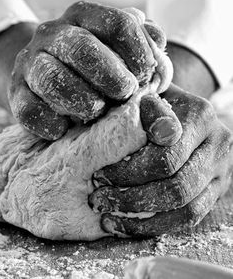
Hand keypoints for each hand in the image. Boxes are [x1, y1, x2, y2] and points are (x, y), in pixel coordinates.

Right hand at [8, 1, 170, 139]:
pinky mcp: (17, 93)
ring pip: (52, 78)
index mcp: (84, 17)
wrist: (45, 73)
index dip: (139, 52)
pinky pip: (30, 110)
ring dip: (82, 101)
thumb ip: (143, 43)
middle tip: (125, 94)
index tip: (146, 76)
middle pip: (82, 48)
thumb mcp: (120, 48)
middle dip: (111, 76)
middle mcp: (53, 34)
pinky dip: (52, 124)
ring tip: (96, 112)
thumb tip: (157, 41)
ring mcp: (31, 63)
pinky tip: (67, 128)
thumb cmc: (94, 66)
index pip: (118, 23)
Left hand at [89, 84, 232, 236]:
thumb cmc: (159, 105)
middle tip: (99, 199)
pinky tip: (128, 225)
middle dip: (131, 197)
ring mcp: (221, 170)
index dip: (129, 172)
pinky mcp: (217, 189)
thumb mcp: (149, 95)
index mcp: (200, 116)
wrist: (191, 114)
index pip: (164, 156)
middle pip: (176, 186)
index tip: (100, 176)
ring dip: (142, 217)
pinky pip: (191, 217)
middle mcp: (218, 144)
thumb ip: (140, 107)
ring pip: (185, 207)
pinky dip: (157, 226)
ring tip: (109, 216)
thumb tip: (122, 128)